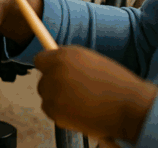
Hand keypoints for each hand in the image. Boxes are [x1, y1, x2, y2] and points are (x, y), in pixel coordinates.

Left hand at [35, 46, 157, 143]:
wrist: (130, 107)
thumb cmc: (116, 84)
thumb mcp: (90, 60)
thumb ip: (69, 60)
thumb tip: (55, 62)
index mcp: (63, 56)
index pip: (40, 60)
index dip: (49, 68)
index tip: (54, 73)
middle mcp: (54, 72)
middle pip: (43, 80)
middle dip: (54, 86)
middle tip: (74, 92)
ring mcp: (53, 93)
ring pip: (47, 97)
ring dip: (58, 100)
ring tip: (82, 103)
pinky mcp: (54, 111)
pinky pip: (51, 111)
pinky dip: (61, 113)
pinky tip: (80, 112)